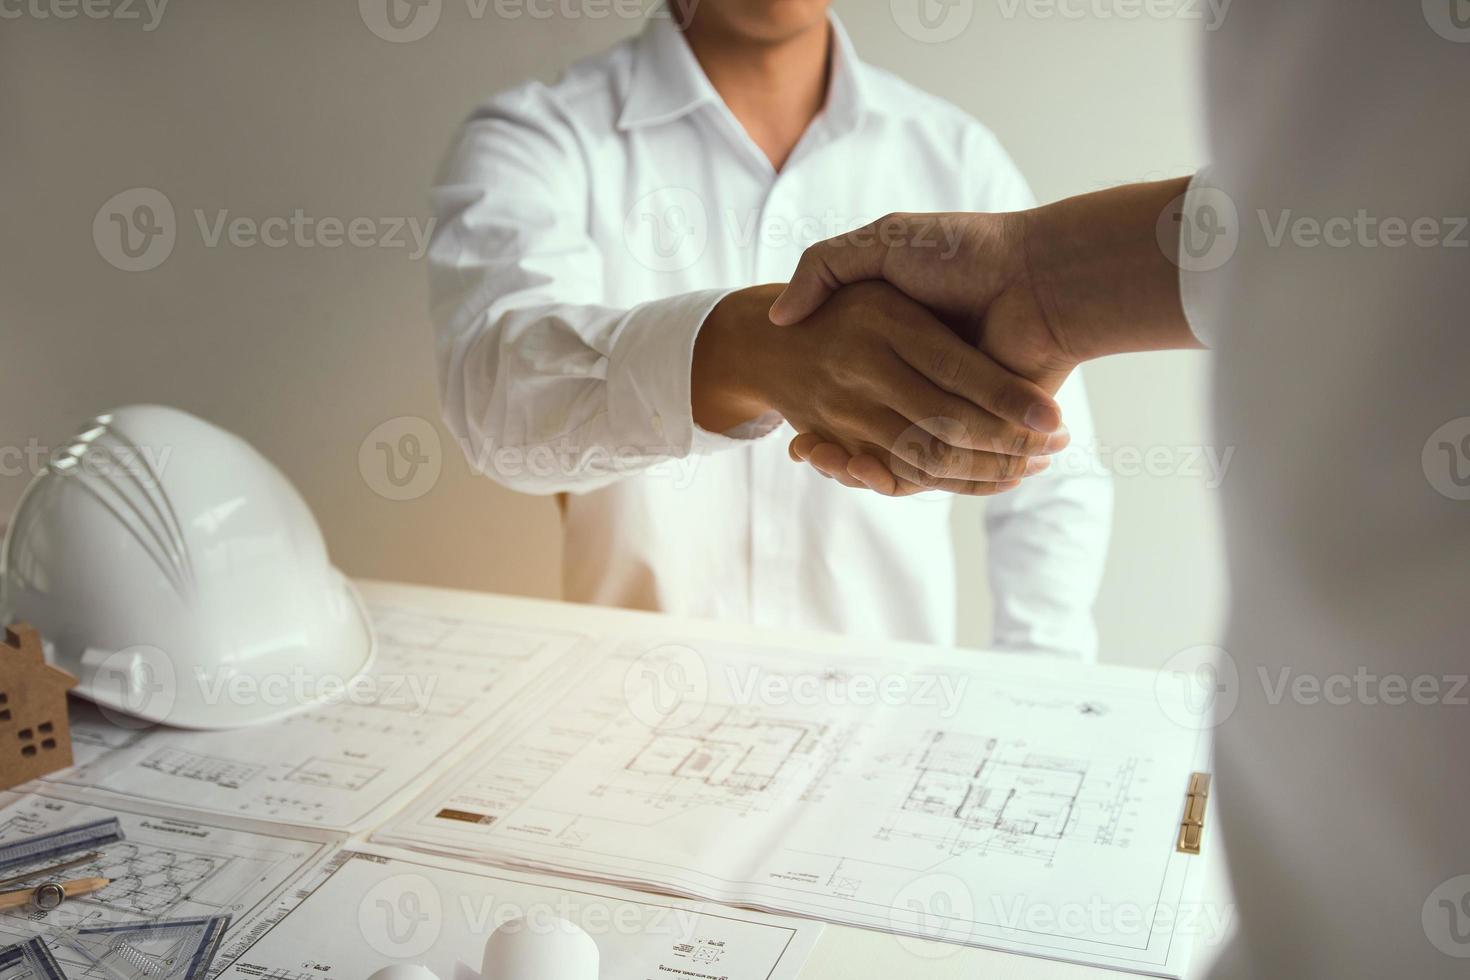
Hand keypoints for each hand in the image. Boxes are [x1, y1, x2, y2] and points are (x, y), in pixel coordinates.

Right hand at [692, 281, 1070, 494]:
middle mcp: (932, 381)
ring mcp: (959, 408)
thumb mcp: (885, 240)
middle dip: (837, 450)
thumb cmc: (965, 250)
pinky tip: (865, 468)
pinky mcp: (988, 432)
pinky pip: (939, 469)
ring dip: (862, 467)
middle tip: (806, 449)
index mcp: (908, 344)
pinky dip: (903, 479)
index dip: (825, 413)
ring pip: (901, 458)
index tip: (798, 430)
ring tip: (828, 459)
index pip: (855, 391)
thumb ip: (827, 264)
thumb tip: (779, 317)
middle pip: (874, 433)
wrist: (1042, 274)